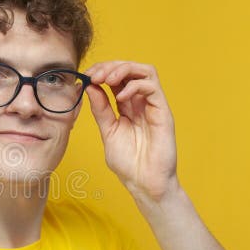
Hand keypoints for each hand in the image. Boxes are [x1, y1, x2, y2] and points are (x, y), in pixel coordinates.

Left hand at [84, 61, 178, 202]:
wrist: (144, 183)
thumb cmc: (128, 162)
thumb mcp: (107, 131)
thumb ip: (101, 109)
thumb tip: (89, 86)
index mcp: (127, 106)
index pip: (117, 77)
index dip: (101, 71)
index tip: (85, 76)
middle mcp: (141, 102)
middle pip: (130, 69)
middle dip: (109, 66)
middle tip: (94, 75)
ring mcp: (153, 105)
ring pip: (144, 71)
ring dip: (123, 69)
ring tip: (107, 80)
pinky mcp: (163, 111)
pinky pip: (152, 86)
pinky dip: (134, 86)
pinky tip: (121, 99)